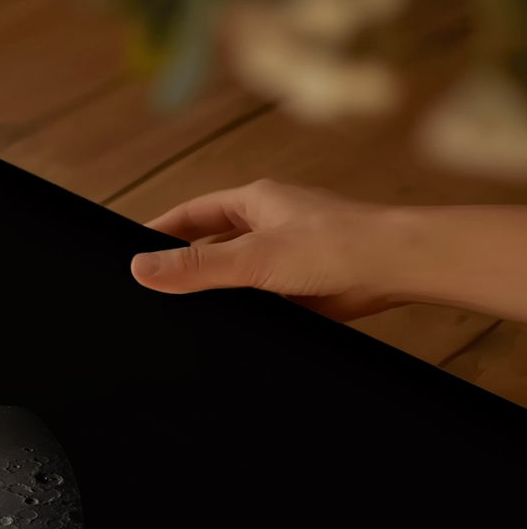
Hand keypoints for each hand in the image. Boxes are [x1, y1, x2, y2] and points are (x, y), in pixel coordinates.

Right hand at [130, 178, 404, 320]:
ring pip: (233, 275)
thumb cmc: (339, 245)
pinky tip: (227, 327)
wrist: (396, 268)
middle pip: (209, 244)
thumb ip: (195, 267)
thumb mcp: (252, 258)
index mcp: (255, 202)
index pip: (191, 214)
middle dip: (182, 264)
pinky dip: (241, 312)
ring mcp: (285, 256)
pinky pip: (257, 300)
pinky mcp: (300, 287)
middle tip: (149, 288)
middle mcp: (269, 224)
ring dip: (214, 291)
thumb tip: (141, 269)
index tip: (131, 252)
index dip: (159, 232)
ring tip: (181, 312)